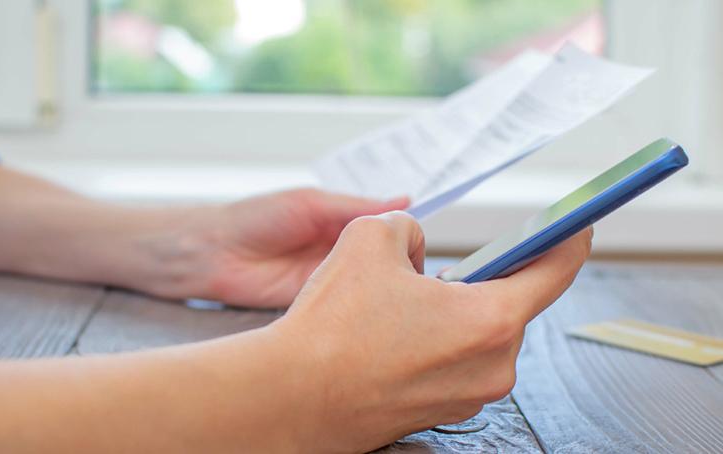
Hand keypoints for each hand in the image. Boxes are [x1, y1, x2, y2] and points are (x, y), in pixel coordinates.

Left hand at [146, 189, 407, 306]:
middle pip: (383, 261)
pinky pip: (349, 308)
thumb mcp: (311, 204)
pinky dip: (364, 310)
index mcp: (340, 224)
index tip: (432, 239)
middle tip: (430, 274)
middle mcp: (340, 253)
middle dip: (404, 268)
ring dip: (386, 289)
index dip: (409, 234)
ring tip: (414, 293)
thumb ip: (356, 207)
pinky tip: (382, 312)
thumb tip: (405, 199)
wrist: (213, 255)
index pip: (385, 229)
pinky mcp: (319, 306)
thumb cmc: (255, 219)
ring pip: (370, 286)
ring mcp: (331, 281)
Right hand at [270, 213, 591, 451]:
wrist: (292, 398)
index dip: (568, 237)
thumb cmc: (332, 328)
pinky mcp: (443, 411)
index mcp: (491, 319)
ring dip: (450, 312)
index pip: (556, 269)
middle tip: (436, 267)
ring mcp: (469, 396)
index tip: (575, 224)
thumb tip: (413, 246)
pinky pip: (455, 362)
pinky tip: (390, 335)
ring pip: (477, 334)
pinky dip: (434, 342)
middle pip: (507, 303)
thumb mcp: (369, 238)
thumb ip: (407, 227)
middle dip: (475, 278)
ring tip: (396, 307)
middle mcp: (493, 366)